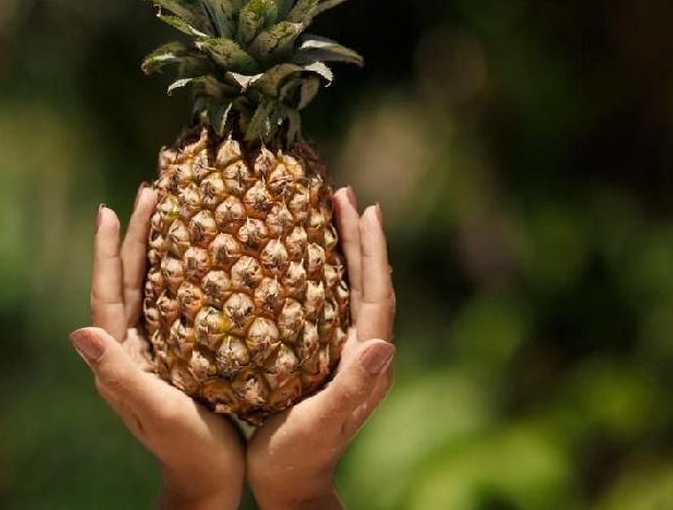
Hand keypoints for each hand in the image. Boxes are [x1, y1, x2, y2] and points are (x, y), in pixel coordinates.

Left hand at [70, 185, 244, 509]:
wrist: (210, 484)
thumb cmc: (186, 450)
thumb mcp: (154, 409)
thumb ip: (118, 373)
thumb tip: (78, 333)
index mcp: (121, 356)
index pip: (107, 293)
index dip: (108, 252)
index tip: (110, 209)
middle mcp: (135, 349)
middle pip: (132, 280)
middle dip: (139, 236)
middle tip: (154, 192)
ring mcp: (160, 352)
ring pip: (157, 288)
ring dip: (163, 250)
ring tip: (178, 211)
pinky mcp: (186, 357)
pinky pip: (183, 305)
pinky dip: (192, 276)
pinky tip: (211, 259)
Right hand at [247, 189, 395, 509]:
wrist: (289, 489)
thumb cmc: (299, 458)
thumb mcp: (323, 421)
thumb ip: (353, 385)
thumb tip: (383, 344)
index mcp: (366, 360)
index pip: (377, 293)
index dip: (372, 250)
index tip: (365, 207)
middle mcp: (362, 352)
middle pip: (365, 282)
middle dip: (356, 237)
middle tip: (339, 193)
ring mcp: (343, 355)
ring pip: (347, 290)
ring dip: (340, 251)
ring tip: (323, 213)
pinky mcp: (322, 360)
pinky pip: (324, 305)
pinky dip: (318, 276)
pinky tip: (295, 261)